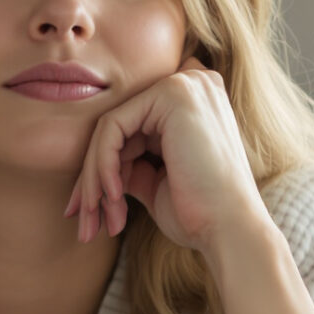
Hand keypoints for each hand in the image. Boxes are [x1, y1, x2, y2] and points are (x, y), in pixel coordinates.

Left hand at [64, 56, 267, 252]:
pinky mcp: (172, 95)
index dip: (103, 169)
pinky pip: (112, 128)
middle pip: (117, 128)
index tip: (86, 211)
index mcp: (193, 103)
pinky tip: (112, 199)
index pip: (130, 130)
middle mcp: (192, 84)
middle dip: (92, 178)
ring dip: (93, 180)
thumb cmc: (199, 213)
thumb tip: (96, 165)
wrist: (230, 230)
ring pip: (109, 129)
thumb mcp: (156, 182)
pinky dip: (103, 167)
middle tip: (83, 222)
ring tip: (92, 221)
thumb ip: (130, 163)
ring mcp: (184, 84)